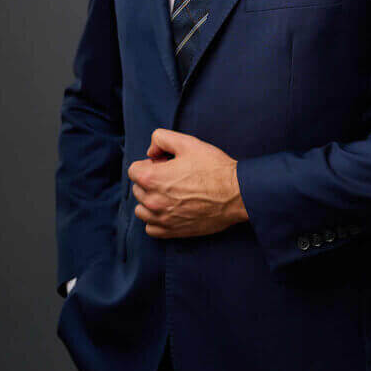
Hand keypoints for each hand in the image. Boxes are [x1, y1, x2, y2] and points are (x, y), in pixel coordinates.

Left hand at [127, 129, 248, 238]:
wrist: (237, 194)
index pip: (133, 170)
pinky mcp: (172, 232)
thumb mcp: (188, 142)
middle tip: (173, 176)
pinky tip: (172, 210)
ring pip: (141, 209)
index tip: (165, 164)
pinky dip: (157, 219)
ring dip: (151, 200)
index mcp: (153, 178)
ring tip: (171, 194)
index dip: (150, 163)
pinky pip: (151, 228)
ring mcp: (162, 219)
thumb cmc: (214, 168)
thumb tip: (150, 152)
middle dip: (151, 180)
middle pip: (137, 188)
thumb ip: (161, 138)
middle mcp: (153, 201)